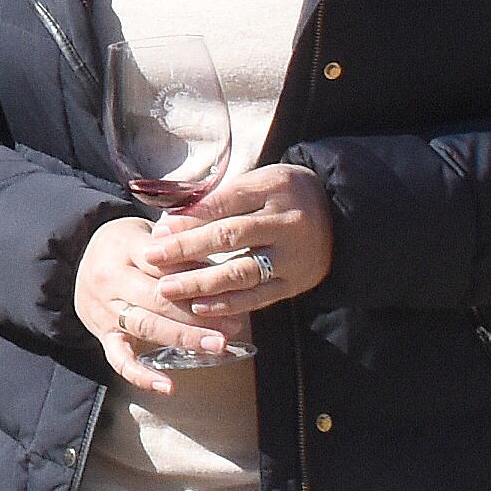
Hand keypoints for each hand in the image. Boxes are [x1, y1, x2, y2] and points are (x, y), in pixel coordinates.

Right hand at [74, 211, 241, 390]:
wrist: (83, 259)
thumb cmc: (127, 245)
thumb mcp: (147, 231)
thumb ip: (178, 245)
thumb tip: (217, 268)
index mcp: (122, 248)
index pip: (165, 265)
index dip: (198, 278)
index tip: (230, 289)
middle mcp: (108, 279)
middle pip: (157, 298)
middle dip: (198, 314)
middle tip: (234, 324)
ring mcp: (103, 309)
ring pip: (145, 326)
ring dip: (184, 338)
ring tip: (218, 345)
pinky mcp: (101, 333)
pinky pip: (118, 358)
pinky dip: (141, 375)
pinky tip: (168, 387)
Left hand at [146, 163, 334, 314]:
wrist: (338, 215)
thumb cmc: (282, 195)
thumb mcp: (255, 183)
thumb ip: (216, 201)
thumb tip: (168, 223)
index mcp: (274, 189)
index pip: (224, 203)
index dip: (189, 218)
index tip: (158, 231)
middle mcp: (287, 223)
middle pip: (230, 236)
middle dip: (187, 249)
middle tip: (152, 258)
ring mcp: (294, 256)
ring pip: (243, 272)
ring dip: (201, 282)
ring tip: (167, 289)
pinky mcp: (297, 282)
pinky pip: (260, 297)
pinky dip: (228, 304)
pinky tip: (199, 307)